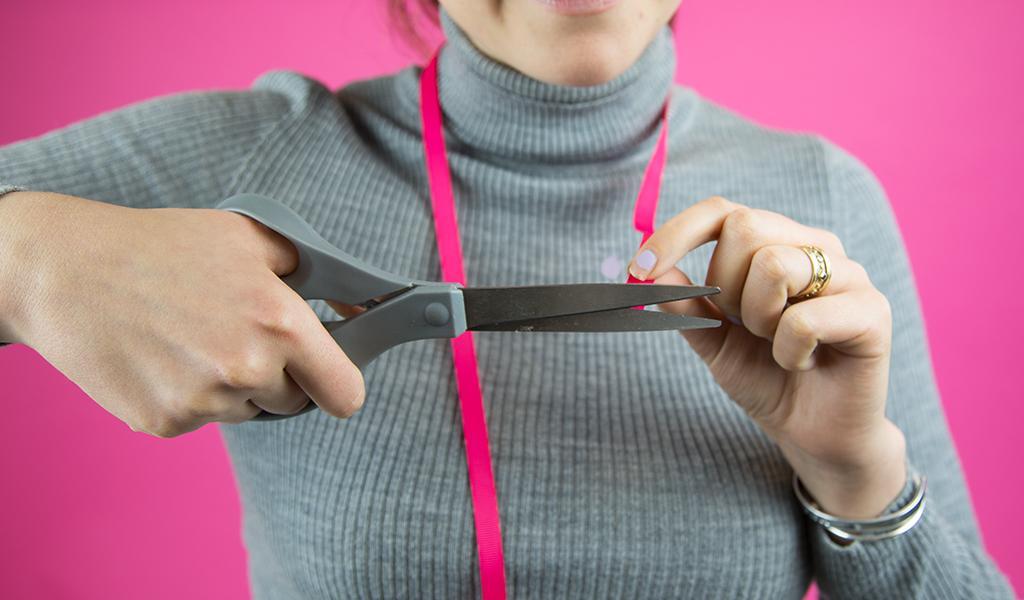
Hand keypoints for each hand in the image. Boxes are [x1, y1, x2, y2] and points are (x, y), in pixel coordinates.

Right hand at [0, 192, 364, 436]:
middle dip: (278, 376)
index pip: (345, 394)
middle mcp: (247, 369)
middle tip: (237, 334)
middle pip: (293, 403)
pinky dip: (189, 395)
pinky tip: (162, 355)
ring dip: (232, 385)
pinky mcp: (164, 423)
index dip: (340, 386)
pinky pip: (201, 419)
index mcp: (280, 323)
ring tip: (191, 337)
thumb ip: (314, 273)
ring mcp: (204, 402)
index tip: (330, 379)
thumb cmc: (161, 246)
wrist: (64, 272)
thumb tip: (356, 307)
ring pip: (246, 410)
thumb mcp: (250, 238)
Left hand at [629, 196, 906, 518]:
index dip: (677, 234)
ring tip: (776, 345)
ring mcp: (850, 274)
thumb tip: (650, 270)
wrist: (812, 433)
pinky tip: (801, 364)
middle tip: (742, 327)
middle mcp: (816, 246)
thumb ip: (685, 303)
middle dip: (725, 286)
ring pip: (775, 265)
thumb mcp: (712, 339)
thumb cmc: (767, 378)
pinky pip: (804, 320)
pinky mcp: (873, 312)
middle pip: (745, 227)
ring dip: (758, 319)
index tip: (639, 269)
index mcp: (777, 242)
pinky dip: (788, 352)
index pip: (723, 210)